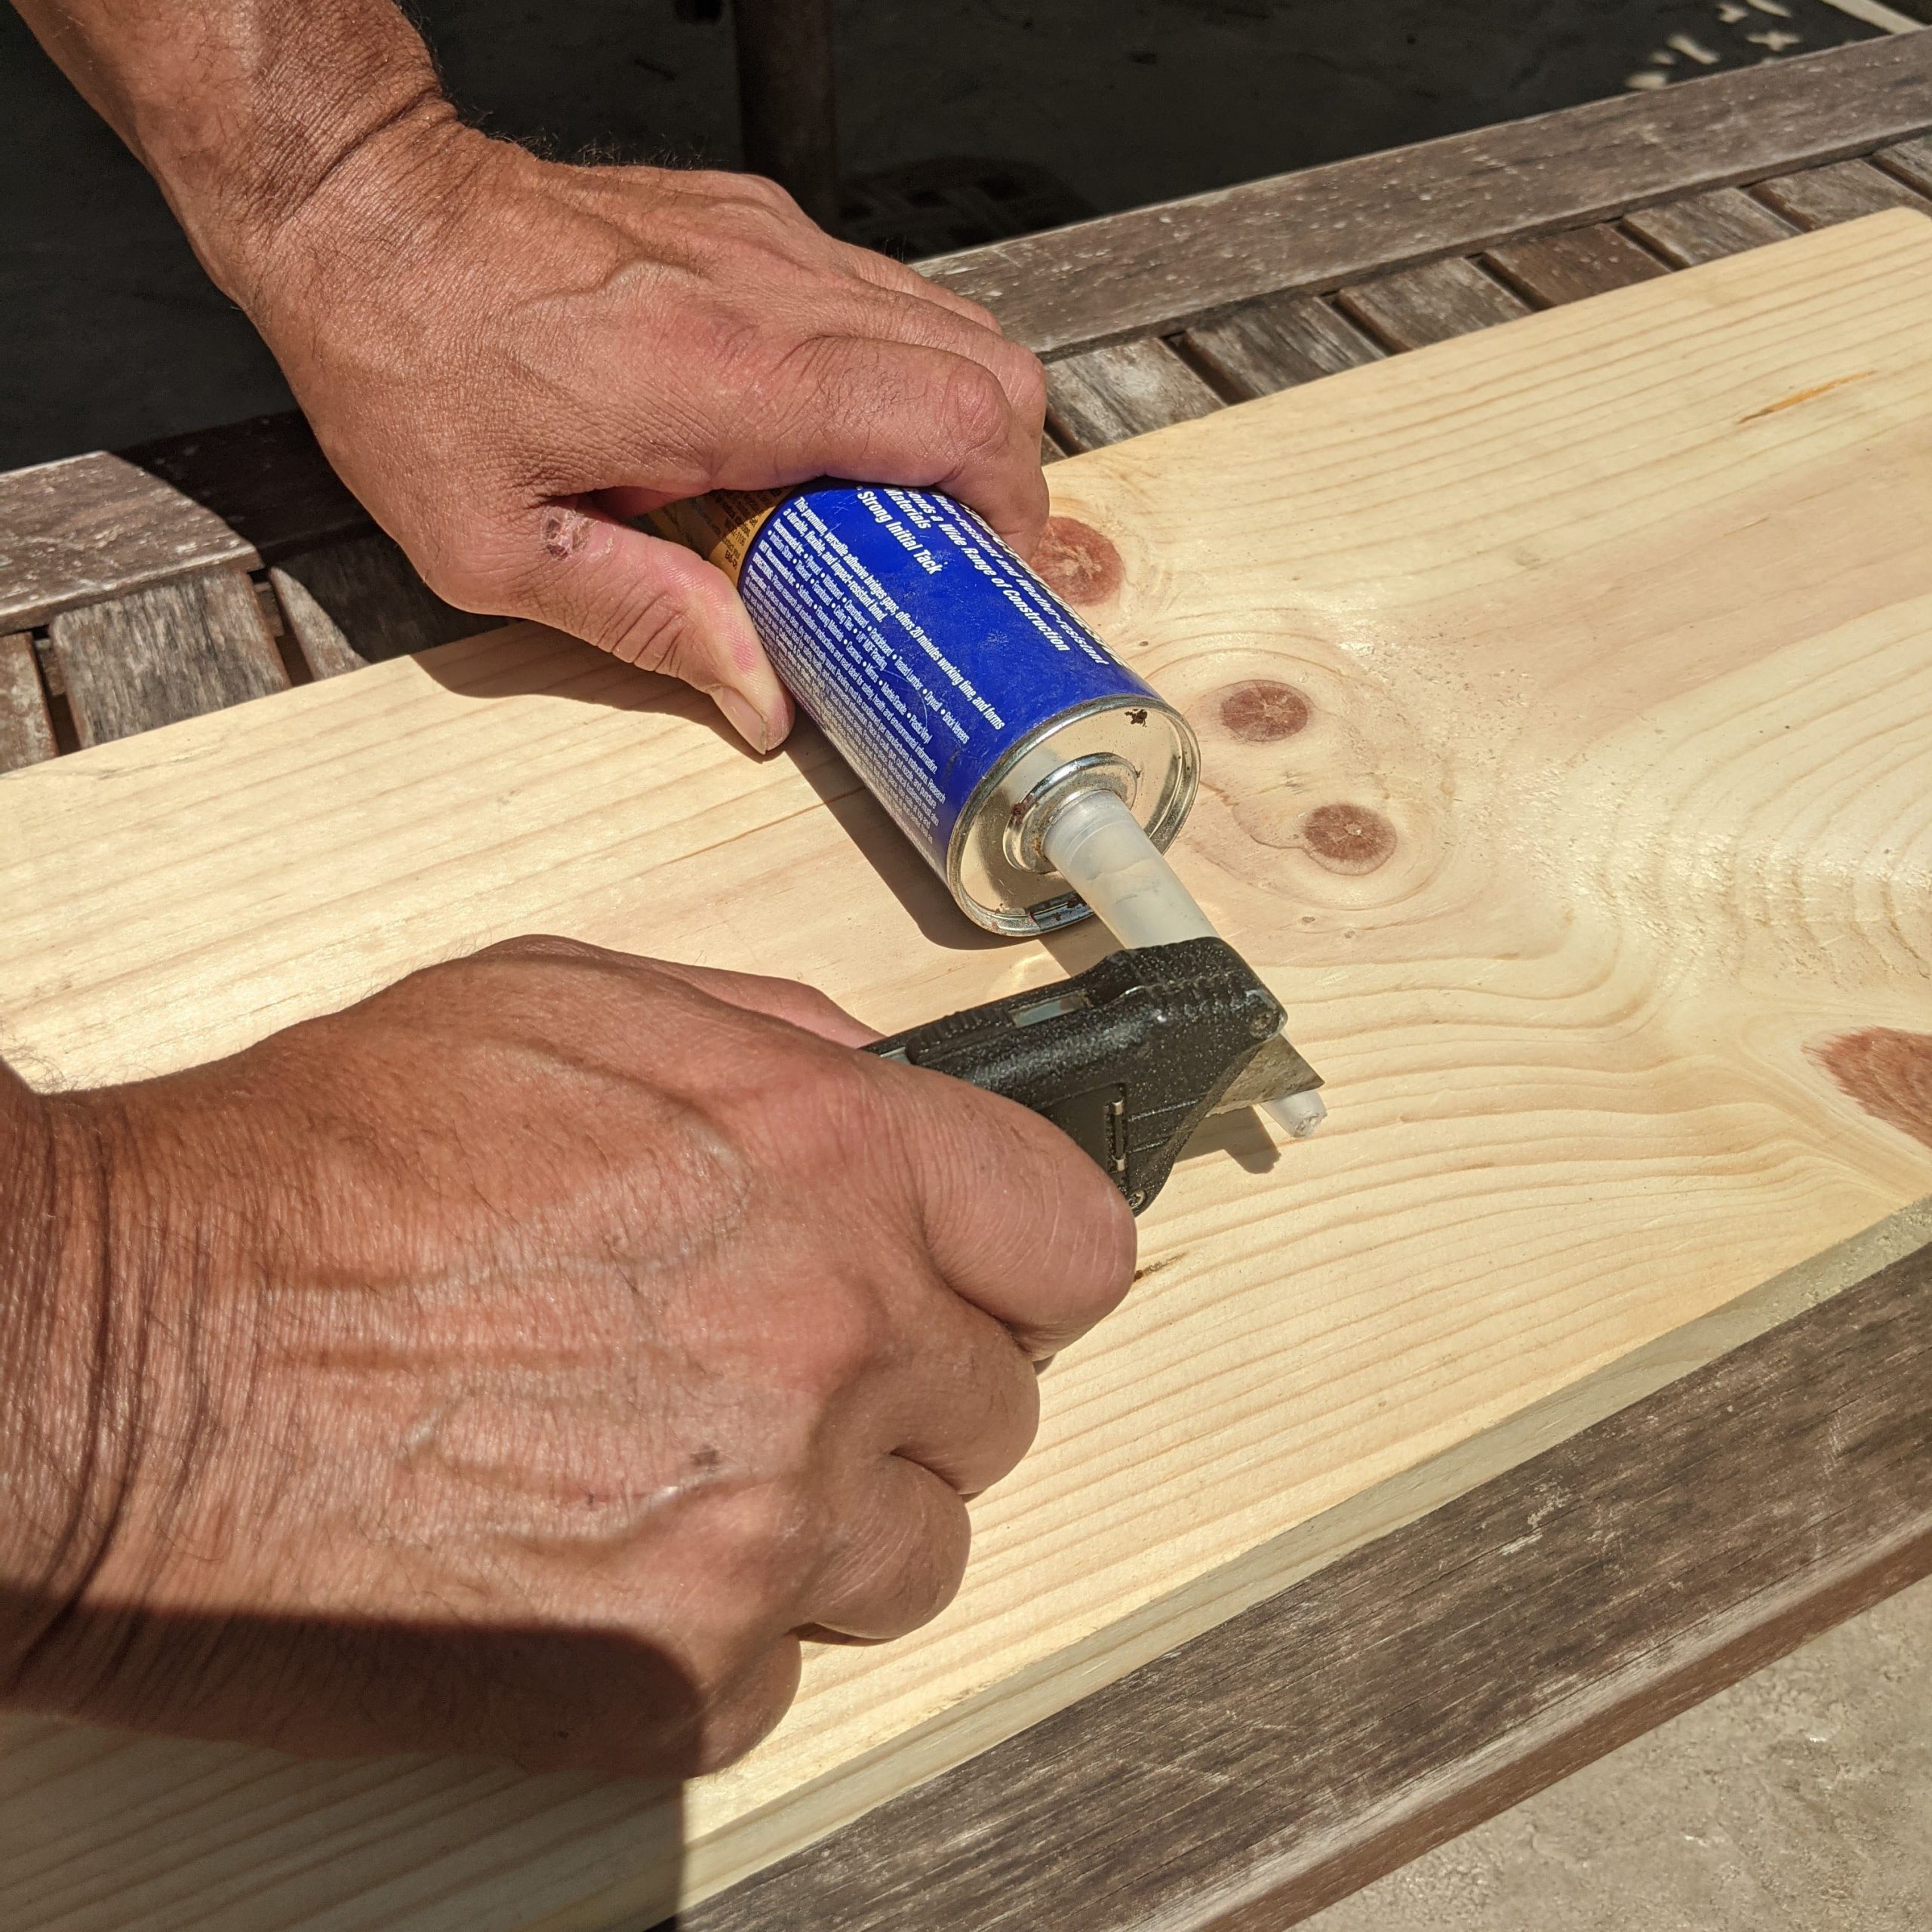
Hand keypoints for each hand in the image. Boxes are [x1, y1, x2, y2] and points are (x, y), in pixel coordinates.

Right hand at [0, 939, 1131, 1775]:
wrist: (121, 1363)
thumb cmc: (319, 1165)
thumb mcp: (562, 1002)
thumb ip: (772, 1038)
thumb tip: (886, 1089)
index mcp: (832, 1156)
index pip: (1073, 1239)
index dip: (1028, 1259)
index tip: (985, 1278)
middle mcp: (835, 1339)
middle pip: (999, 1408)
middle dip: (910, 1387)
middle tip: (782, 1365)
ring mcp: (768, 1527)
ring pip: (916, 1553)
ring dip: (833, 1517)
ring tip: (678, 1466)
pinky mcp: (681, 1684)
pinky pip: (781, 1668)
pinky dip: (714, 1628)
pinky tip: (594, 1556)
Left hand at [239, 121, 1050, 750]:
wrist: (361, 209)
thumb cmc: (407, 358)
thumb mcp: (496, 545)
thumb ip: (646, 622)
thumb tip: (758, 696)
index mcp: (728, 379)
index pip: (953, 418)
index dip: (1007, 505)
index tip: (989, 573)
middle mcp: (771, 294)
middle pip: (985, 366)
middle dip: (1002, 475)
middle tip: (951, 558)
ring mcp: (768, 243)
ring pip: (945, 322)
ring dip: (950, 422)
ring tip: (896, 509)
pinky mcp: (749, 222)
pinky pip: (875, 296)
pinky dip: (893, 373)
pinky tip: (826, 438)